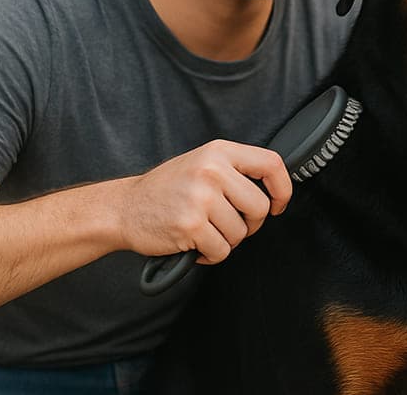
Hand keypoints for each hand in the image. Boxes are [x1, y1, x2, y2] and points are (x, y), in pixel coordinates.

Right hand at [117, 140, 290, 263]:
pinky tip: (196, 245)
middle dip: (250, 224)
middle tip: (230, 225)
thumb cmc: (166, 188)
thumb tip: (272, 189)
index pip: (271, 164)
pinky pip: (222, 250)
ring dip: (226, 240)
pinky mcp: (191, 225)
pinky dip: (212, 255)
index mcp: (218, 152)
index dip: (282, 188)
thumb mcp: (201, 163)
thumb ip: (234, 170)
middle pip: (259, 206)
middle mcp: (212, 171)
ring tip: (205, 231)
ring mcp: (201, 198)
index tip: (277, 204)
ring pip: (240, 232)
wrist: (124, 208)